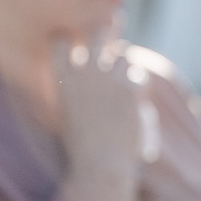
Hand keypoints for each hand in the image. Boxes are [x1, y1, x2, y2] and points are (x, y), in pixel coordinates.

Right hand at [54, 32, 147, 194]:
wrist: (100, 166)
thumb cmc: (79, 148)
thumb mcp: (63, 116)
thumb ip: (68, 92)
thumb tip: (73, 74)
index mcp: (62, 81)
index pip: (60, 40)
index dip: (69, 36)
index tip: (76, 42)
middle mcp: (85, 74)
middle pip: (97, 34)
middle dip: (105, 33)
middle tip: (110, 35)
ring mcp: (109, 80)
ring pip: (123, 52)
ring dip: (124, 61)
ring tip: (123, 75)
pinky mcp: (130, 92)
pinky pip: (139, 76)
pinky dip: (139, 85)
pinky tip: (137, 97)